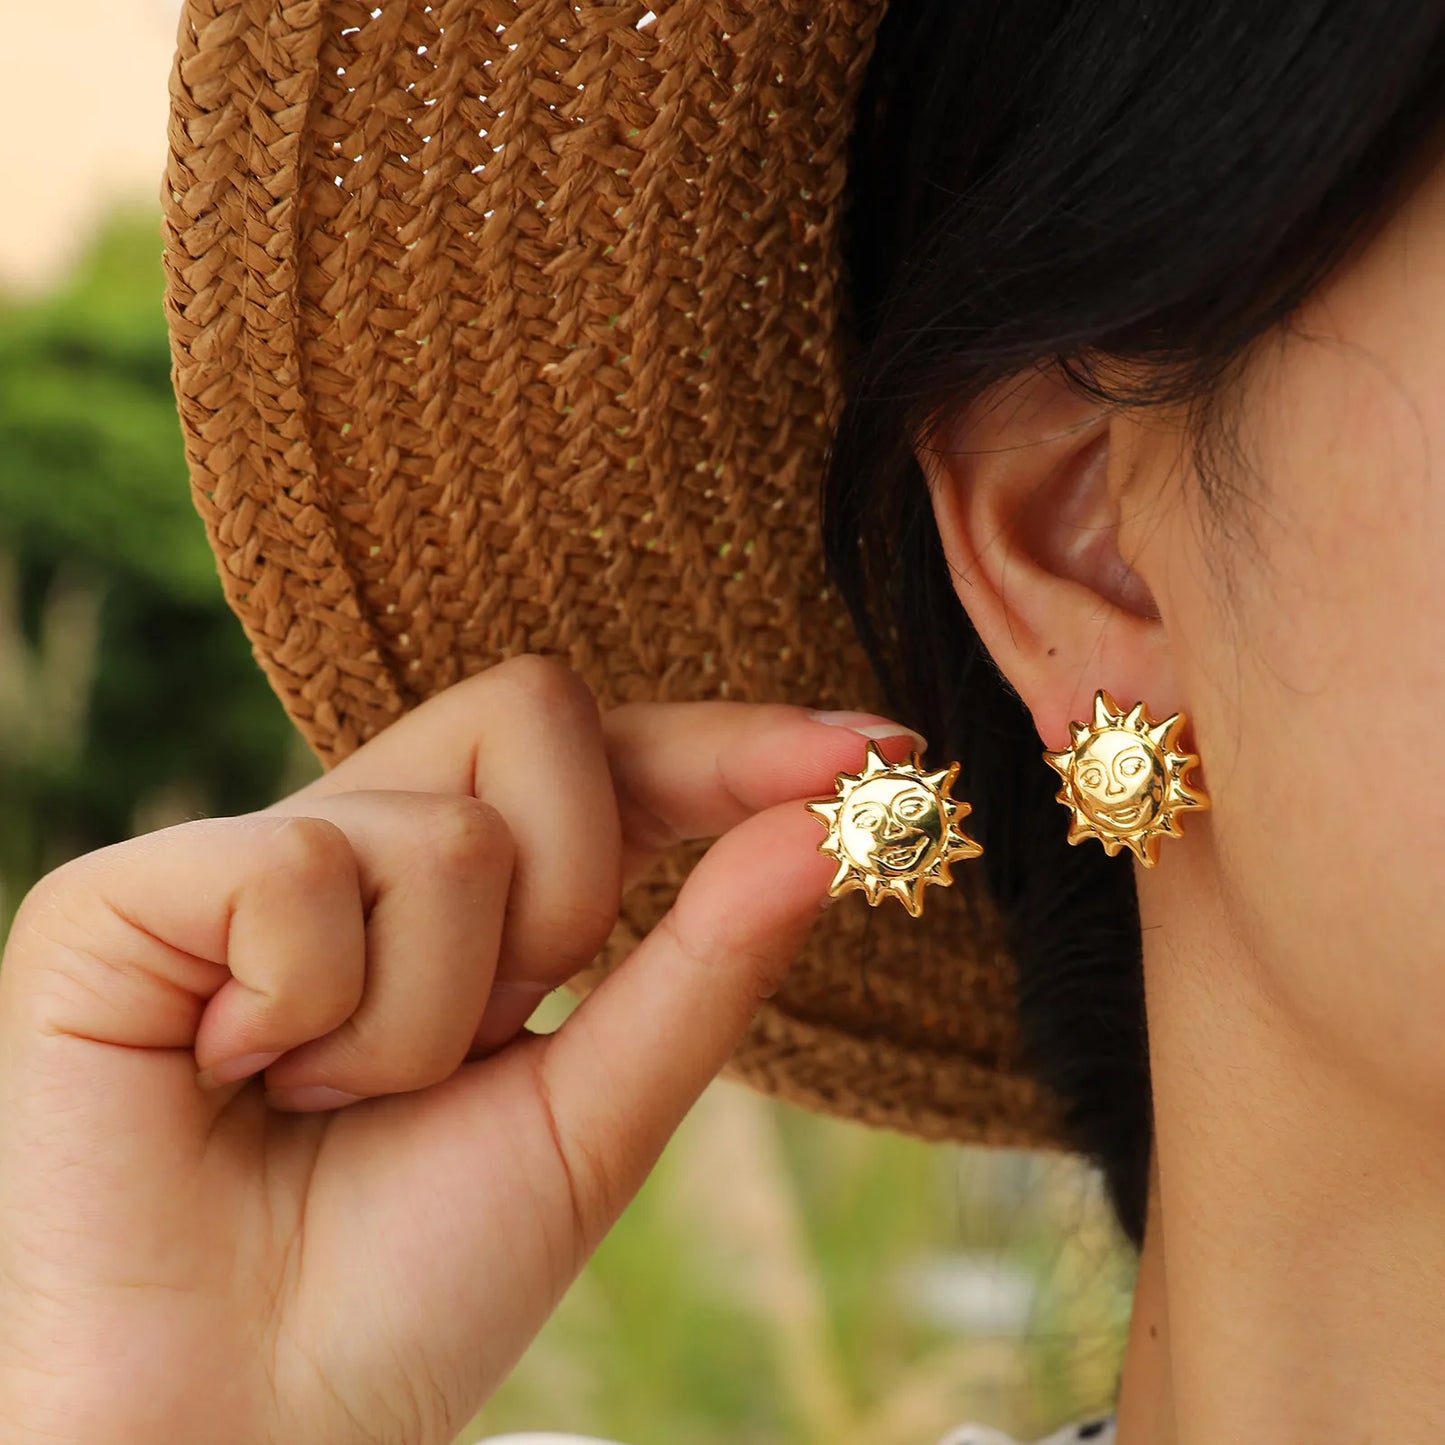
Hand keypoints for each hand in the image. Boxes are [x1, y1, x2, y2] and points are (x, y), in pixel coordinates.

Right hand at [0, 654, 921, 1444]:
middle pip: (534, 714)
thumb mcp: (596, 1118)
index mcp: (467, 894)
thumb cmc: (414, 1283)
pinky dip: (314, 1010)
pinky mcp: (128, 895)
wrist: (240, 1428)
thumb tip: (823, 827)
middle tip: (495, 1025)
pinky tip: (245, 1075)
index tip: (880, 751)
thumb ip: (704, 966)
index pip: (616, 756)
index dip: (738, 744)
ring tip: (338, 1097)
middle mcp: (363, 843)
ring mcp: (247, 858)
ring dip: (432, 1009)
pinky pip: (299, 872)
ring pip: (443, 828)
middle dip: (567, 892)